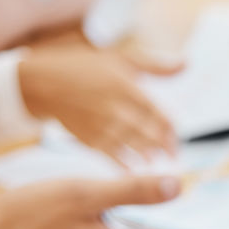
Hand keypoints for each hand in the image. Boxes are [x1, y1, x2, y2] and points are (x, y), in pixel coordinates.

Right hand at [18, 45, 180, 163]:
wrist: (42, 84)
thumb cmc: (85, 68)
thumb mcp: (120, 59)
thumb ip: (154, 65)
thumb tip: (187, 64)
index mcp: (126, 88)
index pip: (159, 115)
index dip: (172, 129)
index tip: (177, 135)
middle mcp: (116, 109)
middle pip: (150, 135)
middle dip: (165, 147)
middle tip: (173, 154)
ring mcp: (102, 127)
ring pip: (134, 148)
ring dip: (149, 157)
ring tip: (157, 161)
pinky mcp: (89, 140)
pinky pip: (114, 157)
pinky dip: (126, 165)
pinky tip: (134, 169)